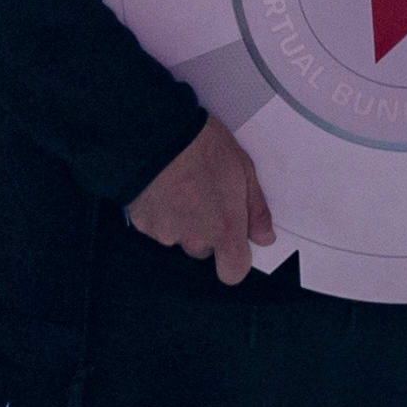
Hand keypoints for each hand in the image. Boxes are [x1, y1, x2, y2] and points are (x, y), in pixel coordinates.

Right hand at [128, 115, 275, 281]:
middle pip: (203, 249)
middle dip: (205, 230)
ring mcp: (165, 232)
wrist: (156, 134)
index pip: (233, 272)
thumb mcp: (244, 170)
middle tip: (204, 196)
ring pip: (177, 236)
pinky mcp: (142, 222)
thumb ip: (256, 209)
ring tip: (180, 185)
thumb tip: (264, 237)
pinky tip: (161, 185)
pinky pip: (155, 224)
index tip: (234, 241)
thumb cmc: (203, 147)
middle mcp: (194, 238)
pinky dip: (159, 211)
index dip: (234, 261)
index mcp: (224, 229)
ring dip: (180, 220)